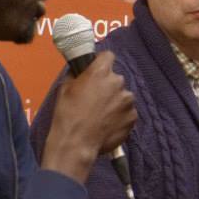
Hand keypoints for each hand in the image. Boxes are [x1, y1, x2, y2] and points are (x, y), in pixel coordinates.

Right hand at [42, 51, 136, 183]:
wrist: (76, 143)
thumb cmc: (67, 115)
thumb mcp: (65, 88)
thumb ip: (78, 75)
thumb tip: (82, 71)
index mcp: (100, 72)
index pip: (108, 56)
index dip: (102, 62)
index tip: (98, 69)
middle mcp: (118, 82)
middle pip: (115, 78)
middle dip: (107, 86)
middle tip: (96, 99)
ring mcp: (127, 100)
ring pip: (122, 96)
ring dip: (115, 102)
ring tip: (101, 115)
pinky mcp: (133, 117)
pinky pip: (127, 112)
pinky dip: (120, 116)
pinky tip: (107, 124)